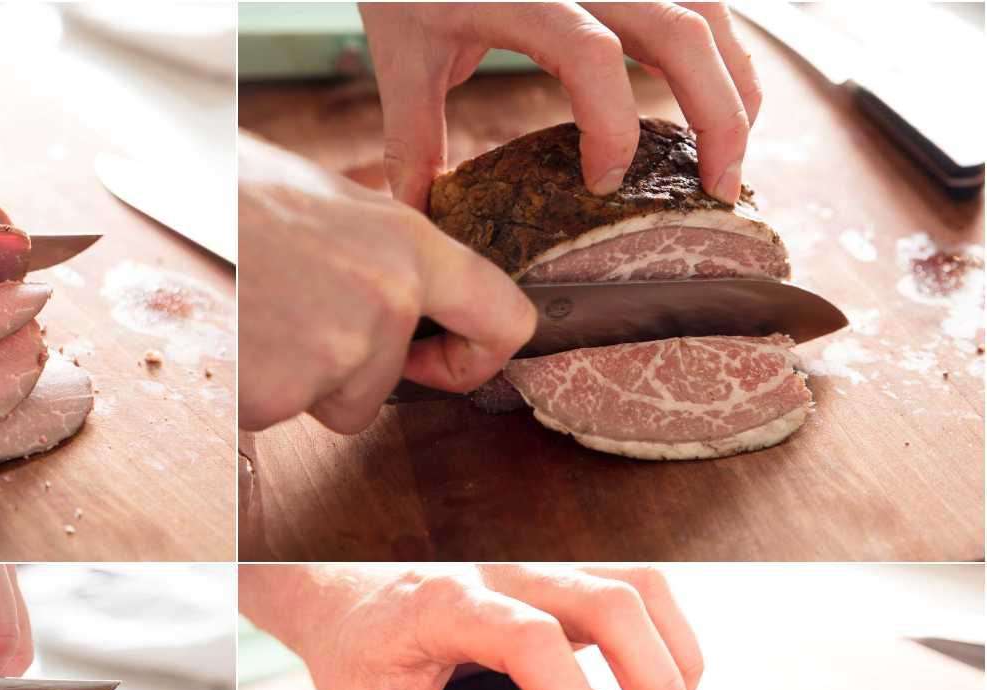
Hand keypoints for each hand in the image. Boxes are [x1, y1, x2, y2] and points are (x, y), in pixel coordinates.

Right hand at [238, 132, 534, 433]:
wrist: (146, 212)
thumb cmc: (222, 194)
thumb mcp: (319, 197)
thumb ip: (377, 242)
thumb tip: (407, 275)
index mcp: (407, 242)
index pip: (502, 315)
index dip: (477, 355)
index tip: (447, 363)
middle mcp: (386, 299)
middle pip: (389, 381)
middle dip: (344, 371)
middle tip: (290, 321)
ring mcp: (336, 351)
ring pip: (334, 405)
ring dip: (295, 380)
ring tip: (251, 317)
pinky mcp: (282, 392)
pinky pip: (279, 413)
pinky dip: (249, 389)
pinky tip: (227, 338)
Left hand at [240, 565, 702, 689]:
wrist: (347, 596)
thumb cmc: (359, 660)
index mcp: (446, 606)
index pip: (531, 638)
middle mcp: (501, 572)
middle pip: (612, 600)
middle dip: (655, 682)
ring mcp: (538, 566)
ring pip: (640, 585)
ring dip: (674, 656)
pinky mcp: (561, 575)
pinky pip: (637, 589)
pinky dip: (665, 641)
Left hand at [360, 2, 761, 208]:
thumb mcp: (402, 55)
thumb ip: (411, 137)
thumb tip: (418, 218)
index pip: (590, 55)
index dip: (611, 124)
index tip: (603, 184)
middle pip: (681, 31)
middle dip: (715, 115)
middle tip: (718, 189)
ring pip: (708, 12)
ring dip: (735, 84)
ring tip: (732, 157)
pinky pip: (703, 0)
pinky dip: (724, 54)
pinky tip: (724, 104)